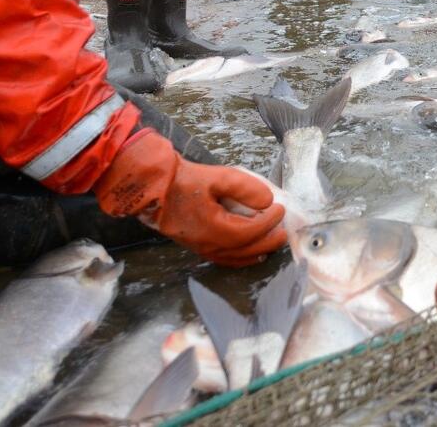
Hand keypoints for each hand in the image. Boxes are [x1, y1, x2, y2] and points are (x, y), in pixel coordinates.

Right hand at [94, 132, 285, 266]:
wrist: (151, 188)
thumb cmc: (183, 181)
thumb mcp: (218, 177)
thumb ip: (245, 188)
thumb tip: (267, 201)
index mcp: (214, 229)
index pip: (251, 232)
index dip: (269, 222)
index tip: (280, 208)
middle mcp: (208, 245)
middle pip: (246, 250)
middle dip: (269, 241)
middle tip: (285, 231)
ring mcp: (200, 248)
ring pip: (236, 258)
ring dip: (257, 251)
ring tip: (273, 242)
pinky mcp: (196, 246)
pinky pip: (224, 258)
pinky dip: (241, 257)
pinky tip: (251, 252)